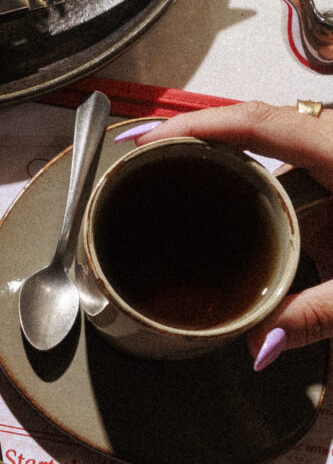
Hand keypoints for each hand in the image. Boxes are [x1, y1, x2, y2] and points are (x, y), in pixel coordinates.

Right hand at [149, 101, 332, 361]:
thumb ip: (317, 314)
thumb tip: (259, 340)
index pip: (257, 123)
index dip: (196, 125)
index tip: (149, 136)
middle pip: (261, 135)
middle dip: (204, 151)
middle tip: (148, 166)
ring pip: (283, 164)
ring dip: (240, 184)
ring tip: (183, 197)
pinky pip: (304, 187)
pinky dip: (272, 205)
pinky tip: (249, 229)